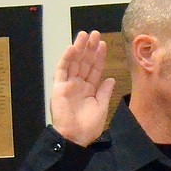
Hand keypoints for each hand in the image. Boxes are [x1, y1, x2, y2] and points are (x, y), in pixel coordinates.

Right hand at [50, 31, 114, 146]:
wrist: (75, 136)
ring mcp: (68, 84)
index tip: (103, 44)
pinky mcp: (59, 87)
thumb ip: (105, 91)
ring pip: (74, 62)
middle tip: (95, 33)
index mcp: (90, 89)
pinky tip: (72, 48)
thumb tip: (111, 78)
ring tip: (84, 35)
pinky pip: (62, 70)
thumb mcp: (102, 106)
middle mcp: (79, 84)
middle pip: (85, 62)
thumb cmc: (89, 125)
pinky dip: (66, 59)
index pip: (95, 69)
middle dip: (90, 48)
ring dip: (79, 49)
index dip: (99, 57)